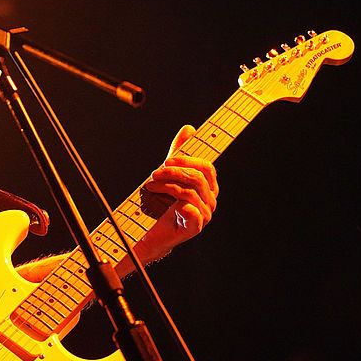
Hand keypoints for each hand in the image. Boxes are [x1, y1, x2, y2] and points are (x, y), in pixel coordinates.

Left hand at [137, 125, 218, 261]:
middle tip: (154, 173)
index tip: (167, 158)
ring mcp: (205, 214)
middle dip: (173, 172)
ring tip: (150, 187)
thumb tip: (189, 129)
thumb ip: (179, 153)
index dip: (187, 160)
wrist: (153, 231)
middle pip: (198, 177)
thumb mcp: (170, 174)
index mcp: (208, 186)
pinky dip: (176, 204)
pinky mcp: (195, 226)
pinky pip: (191, 210)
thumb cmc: (163, 202)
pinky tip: (163, 203)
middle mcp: (211, 200)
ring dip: (166, 186)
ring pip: (189, 192)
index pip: (206, 167)